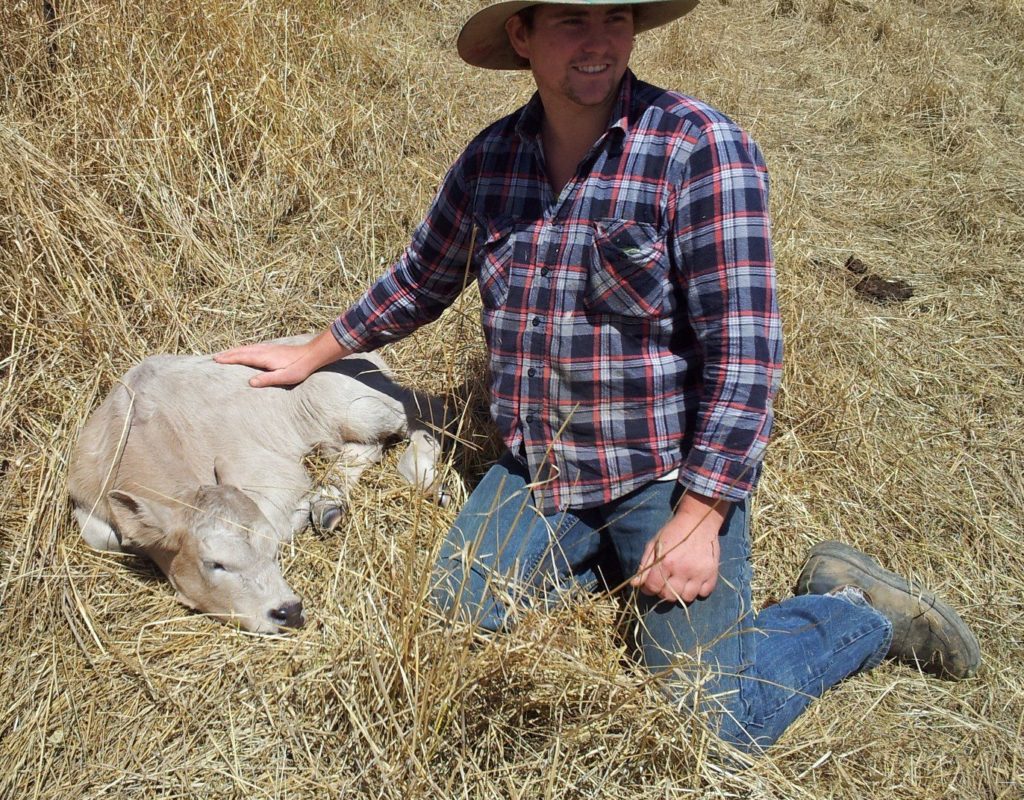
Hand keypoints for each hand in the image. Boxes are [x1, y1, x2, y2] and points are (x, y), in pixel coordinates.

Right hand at [214, 329, 349, 387]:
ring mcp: (268, 347)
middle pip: (242, 351)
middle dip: (228, 354)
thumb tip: (250, 382)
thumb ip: (268, 379)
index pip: (242, 357)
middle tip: (214, 357)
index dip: (229, 359)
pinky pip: (253, 347)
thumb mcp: (285, 377)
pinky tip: (244, 351)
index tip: (216, 360)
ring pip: (247, 348)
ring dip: (235, 351)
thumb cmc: (299, 368)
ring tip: (225, 354)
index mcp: (264, 357)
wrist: (311, 355)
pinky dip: (244, 349)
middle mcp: (264, 350)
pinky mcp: (272, 348)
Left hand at [630, 492, 727, 603]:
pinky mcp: (712, 574)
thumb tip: (634, 584)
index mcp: (666, 562)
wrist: (699, 521)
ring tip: (680, 582)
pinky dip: (698, 590)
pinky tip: (693, 580)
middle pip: (670, 596)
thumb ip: (644, 565)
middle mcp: (683, 570)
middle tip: (665, 582)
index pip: (653, 587)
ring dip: (681, 593)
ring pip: (687, 598)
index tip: (650, 585)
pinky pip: (704, 593)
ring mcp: (699, 573)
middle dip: (664, 592)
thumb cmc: (673, 531)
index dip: (648, 589)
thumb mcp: (654, 544)